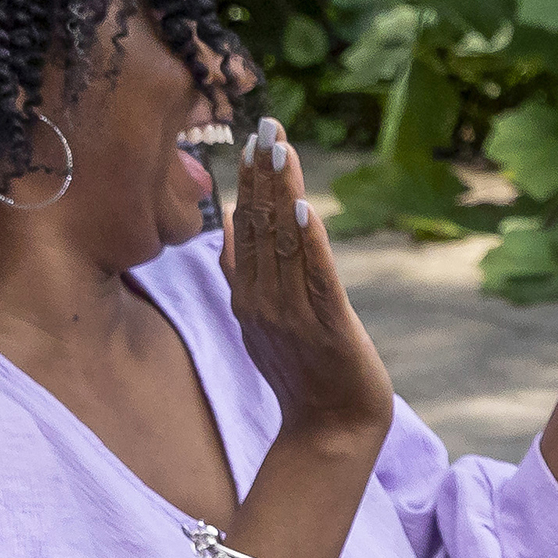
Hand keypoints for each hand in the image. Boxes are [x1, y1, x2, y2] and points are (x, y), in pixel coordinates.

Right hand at [221, 118, 392, 455]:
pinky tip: (305, 208)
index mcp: (248, 294)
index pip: (246, 227)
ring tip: (282, 149)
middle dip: (264, 174)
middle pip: (260, 226)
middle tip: (267, 125)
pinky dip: (309, 243)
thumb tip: (227, 225)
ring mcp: (291, 314)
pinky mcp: (326, 328)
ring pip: (283, 244)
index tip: (254, 138)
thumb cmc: (302, 377)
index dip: (251, 181)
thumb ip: (243, 273)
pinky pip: (314, 279)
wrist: (330, 433)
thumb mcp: (261, 320)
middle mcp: (263, 299)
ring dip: (282, 194)